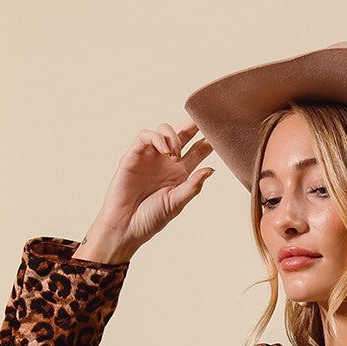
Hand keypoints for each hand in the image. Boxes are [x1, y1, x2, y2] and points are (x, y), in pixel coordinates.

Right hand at [84, 120, 214, 255]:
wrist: (125, 227)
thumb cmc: (151, 219)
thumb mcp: (177, 203)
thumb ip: (193, 186)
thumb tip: (212, 169)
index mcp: (181, 174)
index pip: (198, 151)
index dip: (208, 141)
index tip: (221, 134)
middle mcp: (167, 162)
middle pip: (183, 135)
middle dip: (193, 124)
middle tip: (204, 117)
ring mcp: (150, 157)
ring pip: (163, 130)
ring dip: (173, 136)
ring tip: (176, 154)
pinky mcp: (134, 155)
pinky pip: (145, 136)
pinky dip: (156, 138)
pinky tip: (165, 152)